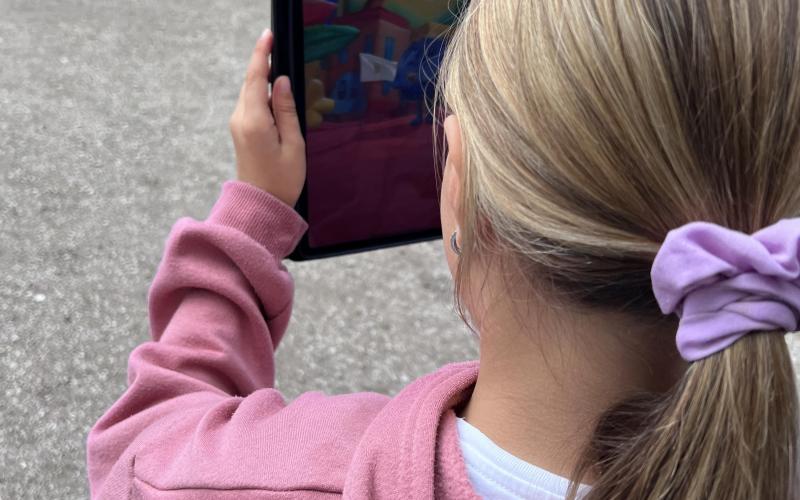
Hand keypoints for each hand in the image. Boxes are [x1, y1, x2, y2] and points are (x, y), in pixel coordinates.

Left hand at [229, 29, 305, 206]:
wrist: (261, 205)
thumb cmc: (281, 181)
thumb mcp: (293, 143)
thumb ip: (286, 110)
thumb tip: (282, 82)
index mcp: (254, 120)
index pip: (256, 78)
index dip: (262, 54)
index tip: (268, 36)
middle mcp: (240, 119)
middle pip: (251, 82)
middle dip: (265, 65)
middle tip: (280, 51)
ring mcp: (238, 125)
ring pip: (251, 92)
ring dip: (266, 82)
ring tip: (286, 78)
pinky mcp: (241, 131)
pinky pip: (251, 104)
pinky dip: (263, 95)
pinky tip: (277, 97)